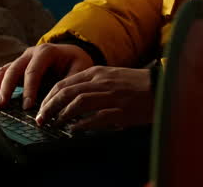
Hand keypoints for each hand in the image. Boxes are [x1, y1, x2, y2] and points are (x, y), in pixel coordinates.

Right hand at [0, 43, 93, 110]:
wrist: (72, 53)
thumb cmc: (76, 61)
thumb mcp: (80, 68)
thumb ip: (70, 81)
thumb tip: (61, 100)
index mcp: (46, 52)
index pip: (33, 71)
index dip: (29, 89)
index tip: (27, 107)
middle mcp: (30, 54)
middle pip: (13, 70)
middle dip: (6, 89)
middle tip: (1, 106)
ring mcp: (21, 60)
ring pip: (4, 72)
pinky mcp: (16, 68)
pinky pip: (1, 76)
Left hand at [34, 65, 153, 132]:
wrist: (161, 86)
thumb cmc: (135, 83)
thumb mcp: (111, 76)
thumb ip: (92, 83)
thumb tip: (70, 97)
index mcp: (97, 72)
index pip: (65, 82)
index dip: (49, 96)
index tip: (41, 108)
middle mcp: (101, 82)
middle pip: (67, 92)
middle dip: (49, 106)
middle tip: (41, 119)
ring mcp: (111, 96)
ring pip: (78, 102)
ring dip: (62, 114)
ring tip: (54, 124)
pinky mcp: (121, 110)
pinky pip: (97, 117)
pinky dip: (83, 124)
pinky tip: (74, 130)